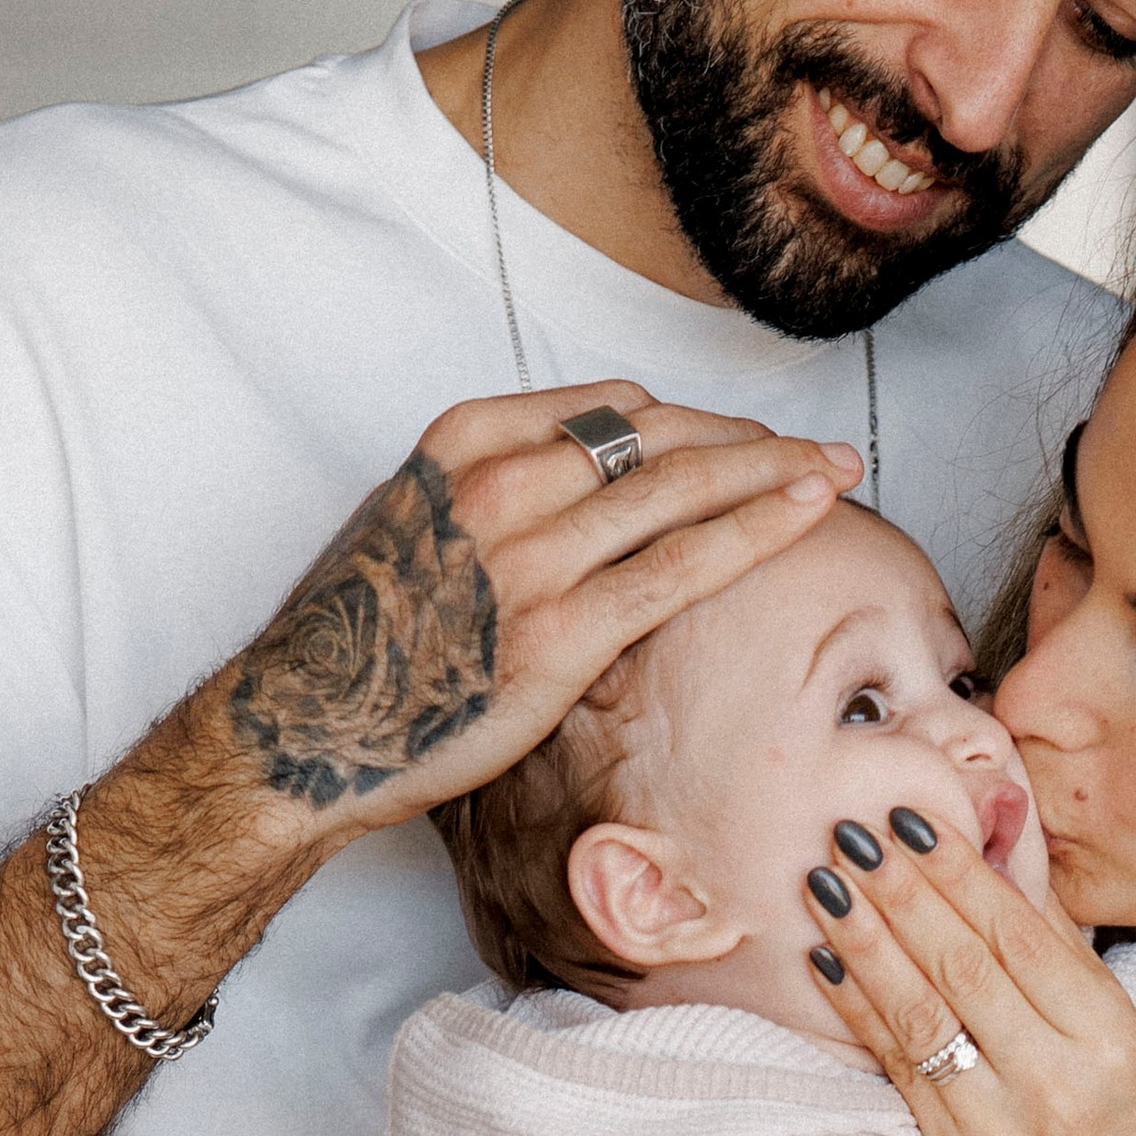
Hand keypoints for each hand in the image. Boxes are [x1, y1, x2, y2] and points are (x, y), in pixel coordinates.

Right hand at [204, 384, 858, 847]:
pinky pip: (682, 565)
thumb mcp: (417, 527)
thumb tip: (577, 503)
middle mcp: (501, 480)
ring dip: (776, 473)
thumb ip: (496, 500)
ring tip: (836, 474)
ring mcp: (532, 553)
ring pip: (684, 487)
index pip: (612, 407)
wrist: (299, 727)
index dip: (694, 422)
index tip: (742, 442)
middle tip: (817, 451)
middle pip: (660, 435)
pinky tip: (809, 516)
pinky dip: (759, 531)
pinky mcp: (561, 630)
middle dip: (752, 441)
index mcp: (464, 440)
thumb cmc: (359, 642)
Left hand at [796, 808, 1135, 1135]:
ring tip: (826, 881)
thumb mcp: (1127, 1036)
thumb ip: (1062, 956)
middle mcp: (1054, 1084)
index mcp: (1109, 1041)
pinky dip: (858, 1010)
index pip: (1021, 940)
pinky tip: (827, 960)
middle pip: (964, 969)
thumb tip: (999, 861)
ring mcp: (998, 1128)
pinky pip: (897, 1069)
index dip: (961, 875)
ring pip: (920, 1016)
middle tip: (852, 831)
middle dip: (902, 893)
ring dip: (866, 942)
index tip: (914, 820)